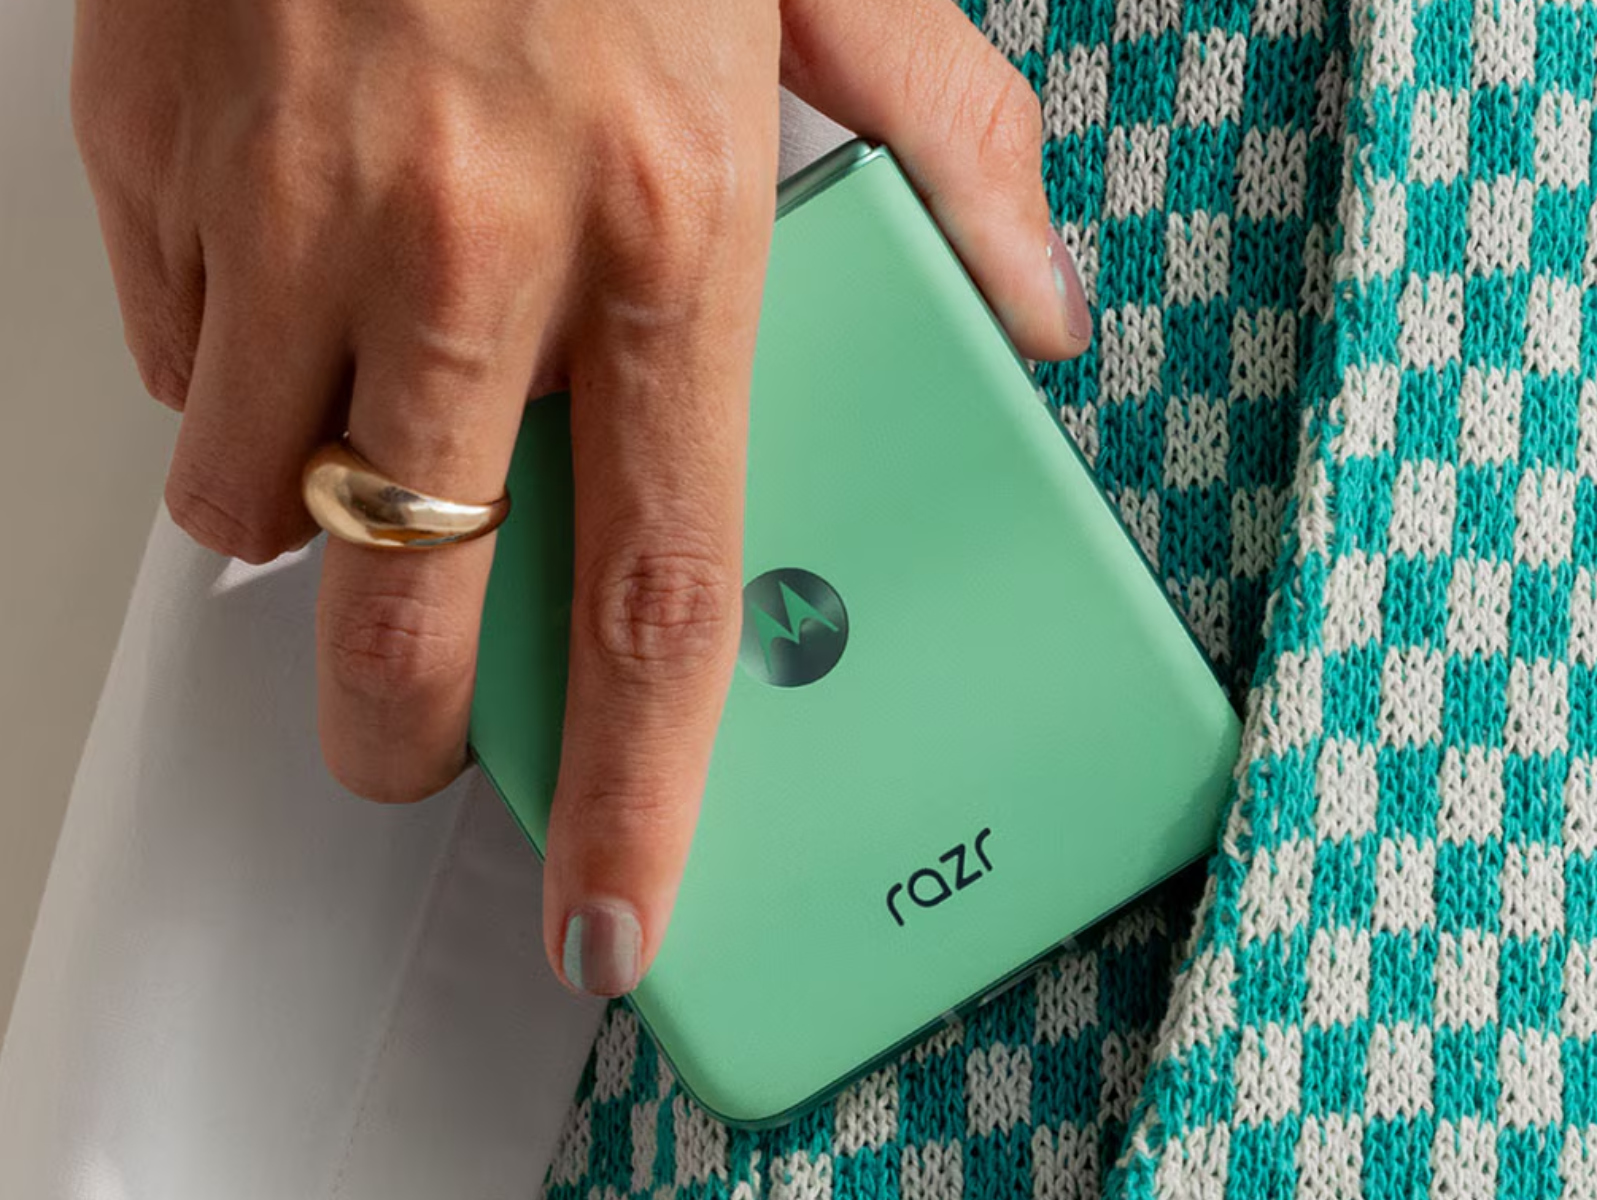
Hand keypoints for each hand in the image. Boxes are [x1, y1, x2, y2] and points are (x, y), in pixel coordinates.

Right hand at [72, 0, 1092, 995]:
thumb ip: (951, 156)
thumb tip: (1036, 301)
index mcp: (665, 231)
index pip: (657, 594)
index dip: (637, 791)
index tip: (613, 913)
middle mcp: (470, 251)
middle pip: (408, 608)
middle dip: (398, 731)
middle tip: (419, 742)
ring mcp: (293, 214)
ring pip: (250, 497)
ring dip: (303, 514)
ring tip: (366, 432)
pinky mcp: (159, 165)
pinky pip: (171, 356)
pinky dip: (227, 364)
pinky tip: (294, 280)